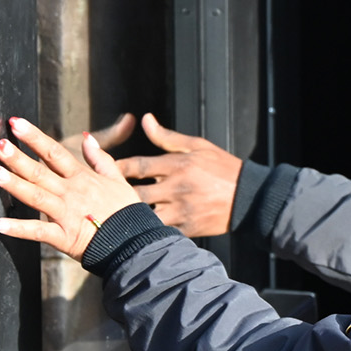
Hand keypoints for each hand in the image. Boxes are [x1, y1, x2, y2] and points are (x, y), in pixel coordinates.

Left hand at [0, 117, 140, 260]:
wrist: (135, 243)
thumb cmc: (128, 213)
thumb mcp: (118, 180)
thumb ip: (101, 158)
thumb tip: (87, 137)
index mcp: (83, 178)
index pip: (55, 153)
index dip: (35, 137)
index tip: (16, 123)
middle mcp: (72, 193)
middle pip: (41, 172)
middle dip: (19, 158)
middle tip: (0, 145)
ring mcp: (66, 215)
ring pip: (37, 197)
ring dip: (16, 186)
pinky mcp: (64, 236)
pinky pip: (38, 232)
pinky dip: (18, 229)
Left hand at [112, 112, 241, 237]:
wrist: (251, 198)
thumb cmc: (224, 168)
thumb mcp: (198, 146)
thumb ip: (167, 137)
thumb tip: (144, 120)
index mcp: (177, 165)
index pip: (136, 166)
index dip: (114, 167)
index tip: (99, 168)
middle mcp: (177, 187)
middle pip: (134, 193)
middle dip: (116, 195)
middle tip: (101, 196)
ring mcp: (182, 210)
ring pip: (145, 215)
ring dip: (129, 215)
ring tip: (114, 214)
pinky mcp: (188, 228)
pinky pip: (161, 230)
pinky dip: (148, 230)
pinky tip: (137, 229)